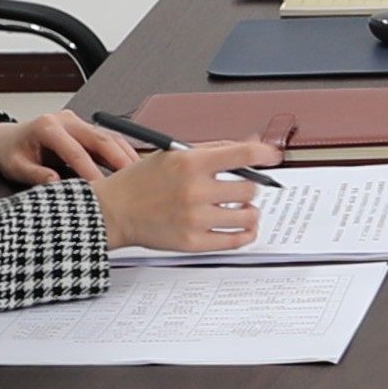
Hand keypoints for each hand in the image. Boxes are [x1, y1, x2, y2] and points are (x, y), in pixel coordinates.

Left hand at [0, 111, 139, 185]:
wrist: (8, 139)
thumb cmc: (12, 152)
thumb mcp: (16, 166)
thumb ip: (36, 175)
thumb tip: (56, 184)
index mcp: (47, 127)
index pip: (75, 152)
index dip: (90, 172)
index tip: (101, 191)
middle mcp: (66, 120)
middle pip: (101, 138)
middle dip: (119, 161)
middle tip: (134, 183)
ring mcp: (78, 123)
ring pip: (110, 137)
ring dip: (126, 156)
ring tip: (139, 178)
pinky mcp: (86, 129)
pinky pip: (109, 139)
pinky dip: (122, 153)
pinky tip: (132, 169)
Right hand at [93, 139, 278, 255]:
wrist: (113, 211)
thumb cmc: (141, 182)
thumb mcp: (172, 154)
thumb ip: (212, 149)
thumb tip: (249, 145)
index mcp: (189, 163)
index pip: (242, 155)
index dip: (265, 154)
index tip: (274, 157)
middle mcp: (194, 191)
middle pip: (249, 188)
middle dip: (250, 187)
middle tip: (243, 188)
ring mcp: (195, 219)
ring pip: (247, 215)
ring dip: (250, 211)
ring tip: (243, 209)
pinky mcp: (193, 242)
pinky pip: (235, 240)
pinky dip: (245, 233)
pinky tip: (242, 228)